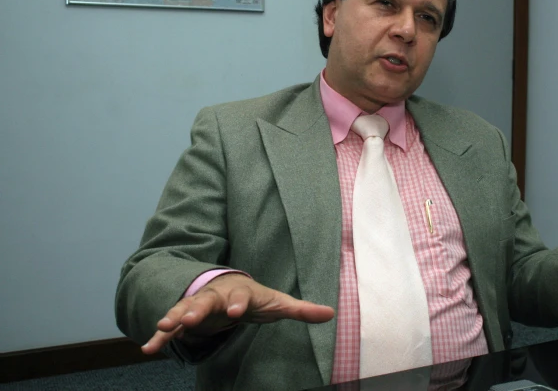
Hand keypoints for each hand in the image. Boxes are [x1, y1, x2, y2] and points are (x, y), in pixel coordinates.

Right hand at [141, 273, 334, 354]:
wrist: (228, 288)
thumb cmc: (255, 298)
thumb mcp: (277, 303)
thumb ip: (301, 309)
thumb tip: (330, 314)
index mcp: (240, 292)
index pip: (240, 296)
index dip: (238, 302)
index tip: (236, 311)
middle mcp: (216, 296)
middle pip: (206, 301)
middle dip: (197, 309)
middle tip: (188, 318)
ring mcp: (198, 305)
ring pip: (184, 310)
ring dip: (173, 318)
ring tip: (161, 329)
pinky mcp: (186, 318)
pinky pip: (172, 327)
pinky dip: (160, 336)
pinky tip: (147, 348)